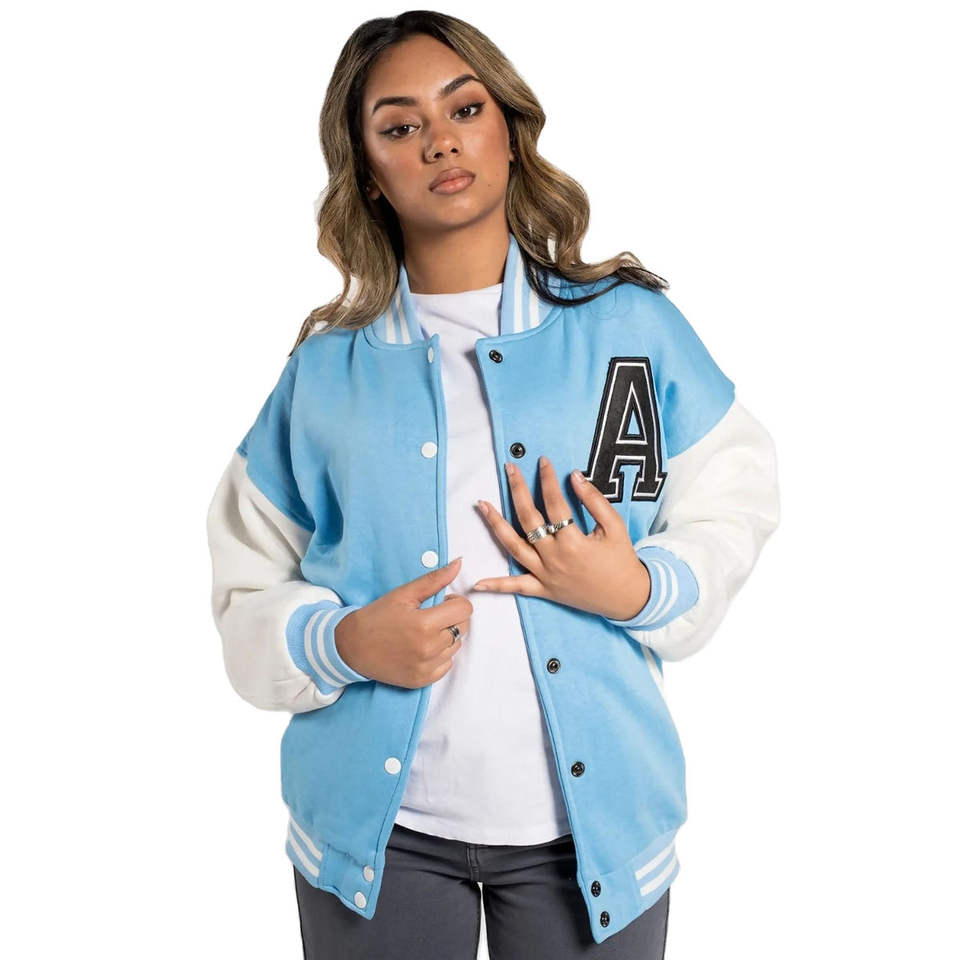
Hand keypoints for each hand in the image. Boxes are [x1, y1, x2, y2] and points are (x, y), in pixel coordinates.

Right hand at [335, 557, 471, 688]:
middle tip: (432, 616)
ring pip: (456, 646)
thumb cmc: (377, 617)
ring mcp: (427, 667)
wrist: (352, 647)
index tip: (442, 602)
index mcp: (425, 624)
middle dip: (452, 618)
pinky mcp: (423, 680)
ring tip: (425, 632)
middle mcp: (429, 648)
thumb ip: (434, 580)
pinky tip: (422, 648)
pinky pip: (447, 664)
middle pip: (463, 627)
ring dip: (447, 637)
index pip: (464, 609)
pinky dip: (440, 655)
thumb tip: (458, 564)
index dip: (455, 602)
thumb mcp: (403, 594)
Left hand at [472, 457, 650, 620]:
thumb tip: (575, 476)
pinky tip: (476, 582)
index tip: (542, 462)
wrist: (628, 597)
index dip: (548, 480)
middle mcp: (554, 558)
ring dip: (495, 525)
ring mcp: (545, 575)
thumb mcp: (615, 527)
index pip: (555, 504)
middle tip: (510, 469)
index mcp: (574, 542)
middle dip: (518, 490)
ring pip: (514, 548)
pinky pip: (516, 587)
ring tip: (482, 505)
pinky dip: (496, 586)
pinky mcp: (543, 590)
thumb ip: (594, 501)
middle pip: (529, 519)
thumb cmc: (622, 560)